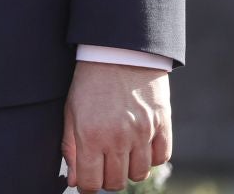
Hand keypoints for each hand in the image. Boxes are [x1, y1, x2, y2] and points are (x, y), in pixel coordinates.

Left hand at [62, 61, 170, 191]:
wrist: (119, 52)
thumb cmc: (89, 83)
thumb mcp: (71, 111)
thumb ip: (70, 148)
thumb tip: (74, 179)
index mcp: (91, 135)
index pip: (91, 182)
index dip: (87, 185)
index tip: (86, 178)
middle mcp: (119, 138)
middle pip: (116, 182)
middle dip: (106, 178)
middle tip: (102, 164)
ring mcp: (143, 133)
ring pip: (139, 174)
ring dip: (128, 169)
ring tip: (120, 152)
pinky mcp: (162, 126)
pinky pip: (161, 159)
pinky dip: (150, 158)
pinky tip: (139, 145)